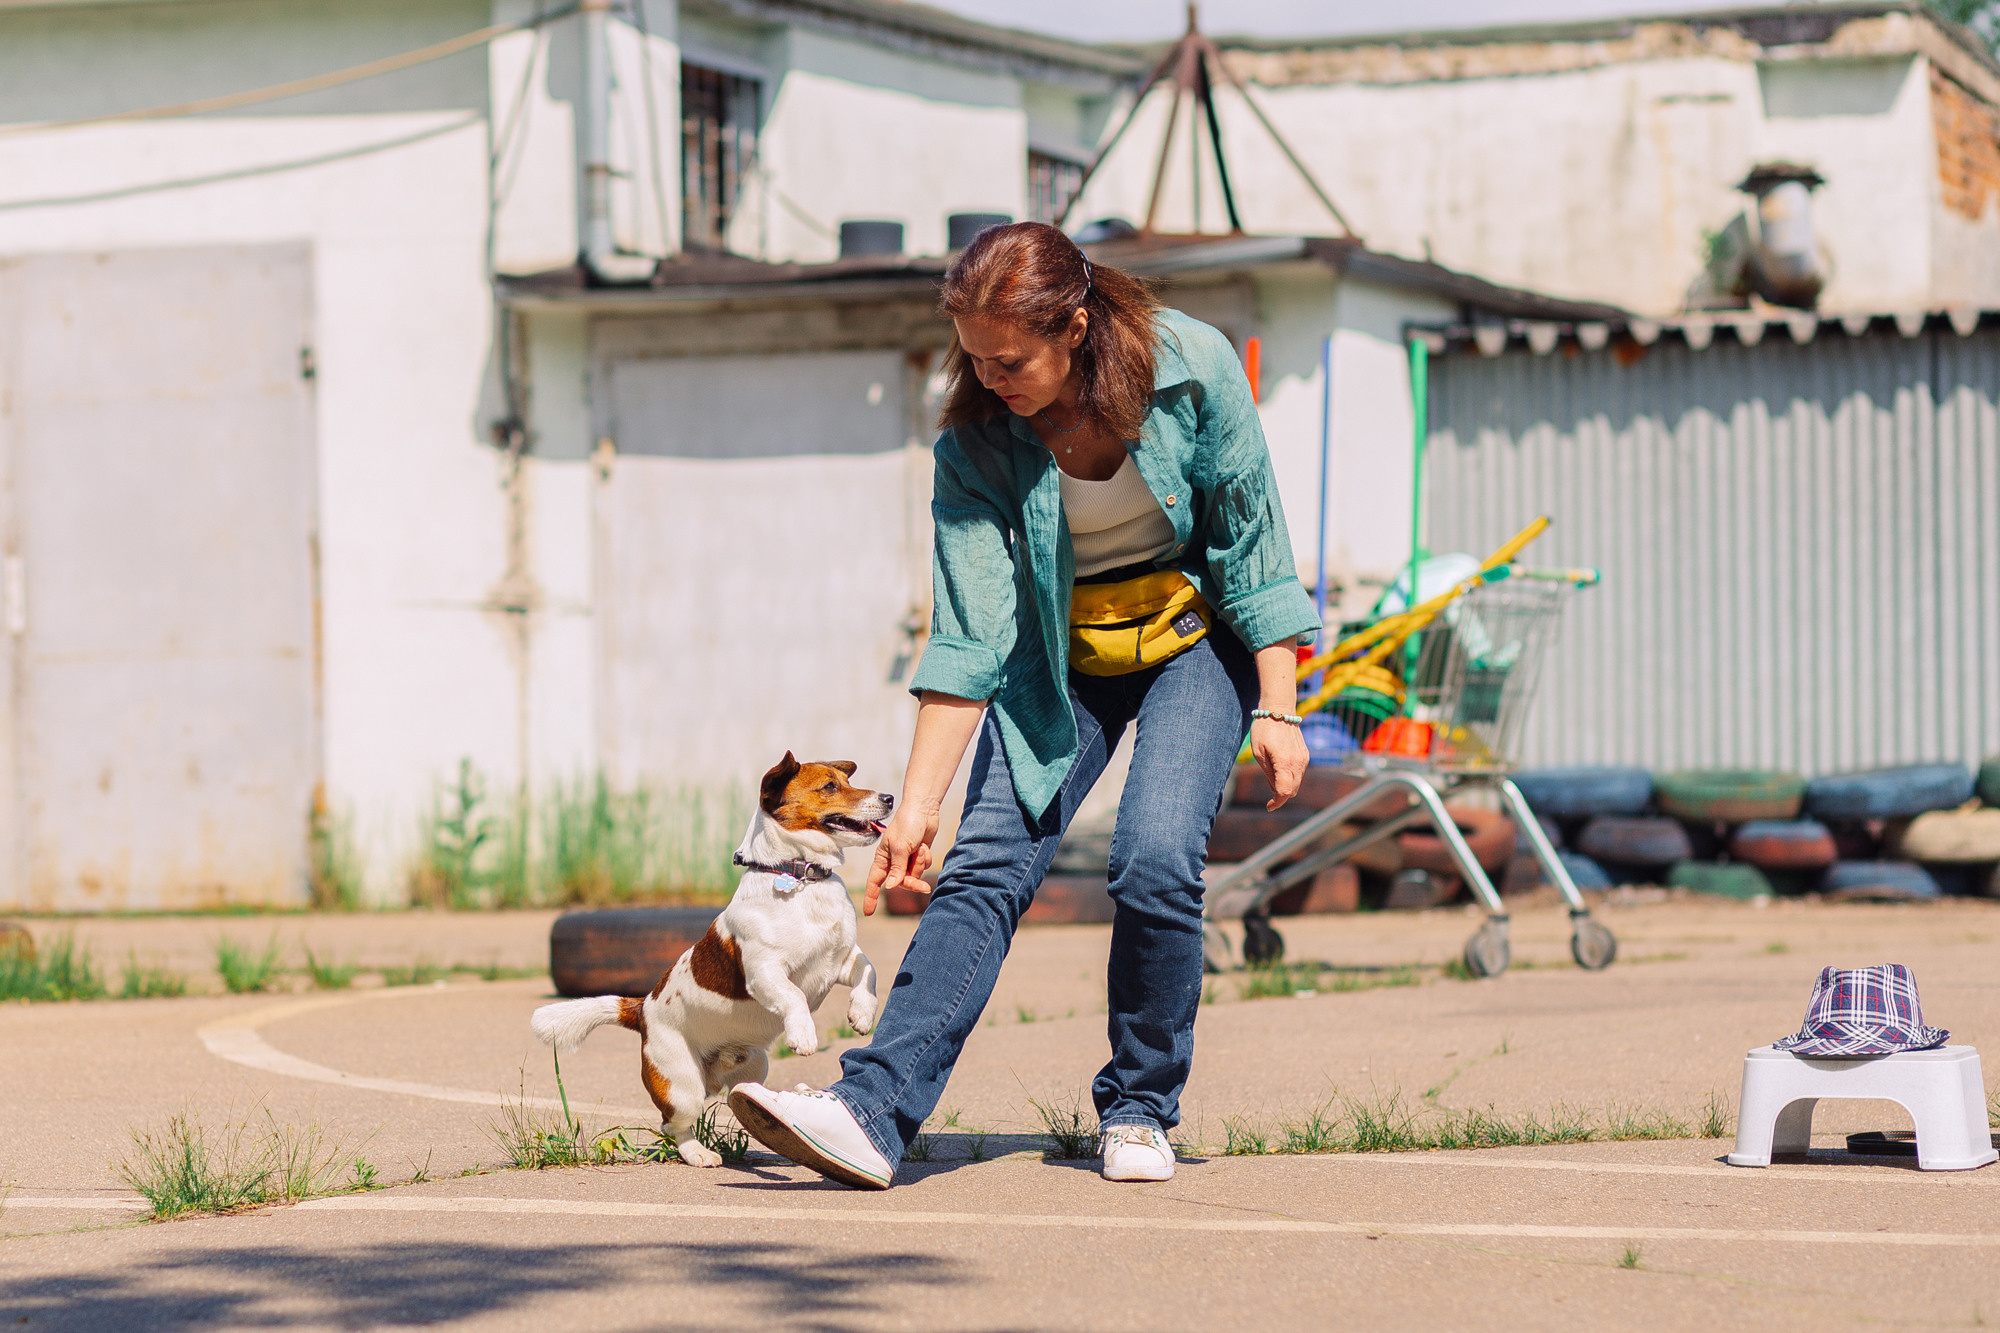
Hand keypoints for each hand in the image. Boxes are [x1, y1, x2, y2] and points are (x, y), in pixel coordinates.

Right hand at [863, 801, 937, 915]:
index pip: (874, 881)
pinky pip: (923, 867)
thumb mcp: (901, 847)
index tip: (868, 912)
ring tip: (920, 849)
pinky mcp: (918, 856)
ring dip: (920, 864)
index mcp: (883, 858)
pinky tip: (924, 846)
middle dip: (913, 882)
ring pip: (914, 875)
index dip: (871, 897)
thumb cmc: (907, 824)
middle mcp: (894, 861)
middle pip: (901, 882)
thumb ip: (897, 868)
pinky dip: (926, 858)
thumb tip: (891, 887)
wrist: (924, 810)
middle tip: (924, 887)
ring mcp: (907, 859)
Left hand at [1250, 717, 1308, 810]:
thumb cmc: (1264, 729)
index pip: (1285, 791)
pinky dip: (1290, 778)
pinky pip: (1299, 773)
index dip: (1277, 802)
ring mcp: (1304, 758)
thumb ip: (1268, 773)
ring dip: (1286, 786)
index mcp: (1286, 762)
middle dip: (1281, 796)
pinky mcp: (1305, 755)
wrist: (1279, 710)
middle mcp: (1299, 762)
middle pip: (1293, 790)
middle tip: (1269, 798)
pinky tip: (1279, 771)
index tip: (1269, 806)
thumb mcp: (1259, 753)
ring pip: (1297, 782)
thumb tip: (1275, 790)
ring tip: (1271, 779)